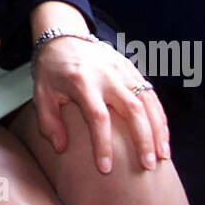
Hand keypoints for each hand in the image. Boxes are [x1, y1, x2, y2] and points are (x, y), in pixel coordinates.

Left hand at [29, 1, 169, 173]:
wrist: (65, 36)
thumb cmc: (52, 69)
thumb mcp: (41, 93)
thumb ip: (48, 122)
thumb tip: (61, 148)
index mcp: (82, 81)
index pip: (98, 117)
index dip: (103, 144)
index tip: (106, 168)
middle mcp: (106, 75)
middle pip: (132, 109)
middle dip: (142, 140)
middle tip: (147, 166)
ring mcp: (122, 71)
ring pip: (147, 102)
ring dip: (158, 130)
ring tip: (162, 156)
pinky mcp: (132, 69)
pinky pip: (151, 94)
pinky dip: (160, 117)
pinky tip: (163, 137)